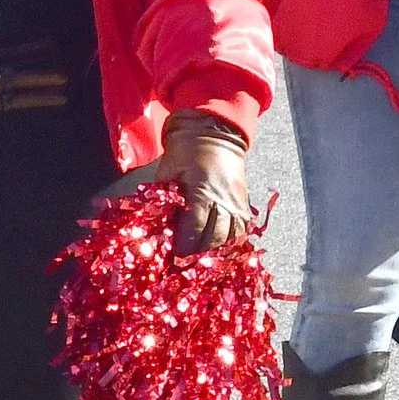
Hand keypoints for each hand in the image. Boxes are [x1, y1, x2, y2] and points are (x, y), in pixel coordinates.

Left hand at [149, 109, 255, 253]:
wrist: (213, 133)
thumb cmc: (185, 151)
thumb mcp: (168, 172)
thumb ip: (164, 198)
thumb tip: (154, 224)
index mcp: (203, 190)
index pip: (195, 228)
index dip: (184, 246)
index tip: (174, 258)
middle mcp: (224, 199)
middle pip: (215, 238)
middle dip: (199, 255)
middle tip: (185, 266)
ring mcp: (237, 202)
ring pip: (231, 237)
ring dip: (216, 252)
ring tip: (202, 263)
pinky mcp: (244, 202)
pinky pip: (241, 230)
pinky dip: (231, 243)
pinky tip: (221, 251)